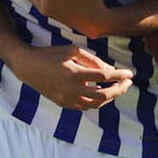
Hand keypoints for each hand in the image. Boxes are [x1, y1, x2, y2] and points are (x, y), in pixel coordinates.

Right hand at [11, 44, 132, 109]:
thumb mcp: (72, 51)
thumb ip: (93, 60)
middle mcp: (71, 90)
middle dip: (119, 90)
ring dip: (109, 97)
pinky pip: (84, 107)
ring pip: (95, 104)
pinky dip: (96, 102)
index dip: (119, 76)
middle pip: (103, 95)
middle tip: (128, 83)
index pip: (104, 77)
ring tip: (117, 88)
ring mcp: (66, 99)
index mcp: (74, 74)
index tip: (130, 74)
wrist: (28, 67)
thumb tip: (111, 71)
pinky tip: (102, 93)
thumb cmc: (51, 54)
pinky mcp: (63, 104)